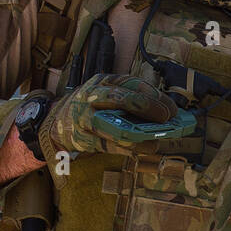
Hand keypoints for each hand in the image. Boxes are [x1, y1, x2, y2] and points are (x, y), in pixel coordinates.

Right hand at [38, 74, 193, 158]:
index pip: (129, 83)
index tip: (172, 108)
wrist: (58, 122)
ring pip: (114, 125)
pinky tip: (145, 149)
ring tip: (158, 140)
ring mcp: (84, 117)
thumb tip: (165, 113)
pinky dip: (129, 148)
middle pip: (121, 98)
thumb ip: (131, 100)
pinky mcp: (81, 138)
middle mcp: (91, 96)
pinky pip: (108, 145)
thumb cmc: (92, 108)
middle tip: (168, 119)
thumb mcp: (107, 94)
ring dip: (139, 134)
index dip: (153, 95)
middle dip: (147, 107)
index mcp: (101, 82)